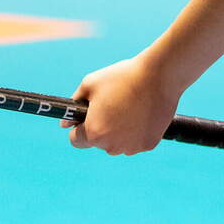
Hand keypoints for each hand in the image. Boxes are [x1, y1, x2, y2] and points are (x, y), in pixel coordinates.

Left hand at [61, 54, 180, 155]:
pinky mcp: (148, 145)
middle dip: (100, 127)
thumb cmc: (121, 77)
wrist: (158, 76)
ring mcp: (132, 147)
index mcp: (94, 132)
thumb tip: (64, 123)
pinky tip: (141, 112)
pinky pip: (134, 141)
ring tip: (127, 106)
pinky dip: (135, 131)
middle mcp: (111, 145)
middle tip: (111, 104)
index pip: (76, 140)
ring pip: (117, 143)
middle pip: (97, 141)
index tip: (85, 117)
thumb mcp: (90, 84)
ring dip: (118, 131)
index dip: (77, 128)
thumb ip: (74, 104)